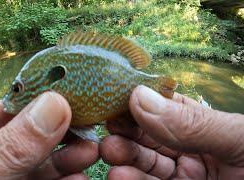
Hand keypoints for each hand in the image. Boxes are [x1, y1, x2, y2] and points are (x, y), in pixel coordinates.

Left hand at [0, 92, 97, 179]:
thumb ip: (10, 148)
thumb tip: (53, 105)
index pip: (9, 111)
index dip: (40, 100)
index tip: (70, 94)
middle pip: (36, 134)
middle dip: (63, 128)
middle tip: (88, 124)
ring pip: (51, 161)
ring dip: (73, 154)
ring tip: (90, 150)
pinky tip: (81, 177)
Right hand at [100, 85, 243, 178]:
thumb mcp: (240, 140)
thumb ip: (191, 123)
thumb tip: (140, 97)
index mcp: (206, 129)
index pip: (165, 109)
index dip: (140, 104)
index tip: (116, 103)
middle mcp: (191, 152)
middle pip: (149, 139)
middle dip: (127, 134)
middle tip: (109, 135)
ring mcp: (184, 178)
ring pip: (146, 166)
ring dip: (125, 160)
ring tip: (110, 154)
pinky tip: (119, 176)